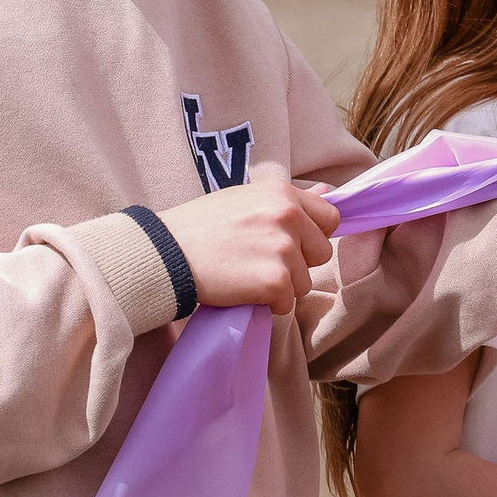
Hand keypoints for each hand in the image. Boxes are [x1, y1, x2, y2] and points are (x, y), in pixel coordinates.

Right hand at [158, 177, 338, 315]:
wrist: (167, 252)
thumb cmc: (200, 227)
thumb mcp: (244, 199)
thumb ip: (286, 201)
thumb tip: (328, 194)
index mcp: (282, 192)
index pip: (330, 217)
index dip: (312, 235)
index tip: (290, 244)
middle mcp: (289, 215)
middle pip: (321, 253)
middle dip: (296, 263)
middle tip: (259, 261)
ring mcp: (284, 248)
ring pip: (304, 282)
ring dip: (279, 287)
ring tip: (245, 275)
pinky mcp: (276, 280)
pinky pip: (287, 304)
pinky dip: (267, 305)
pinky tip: (242, 290)